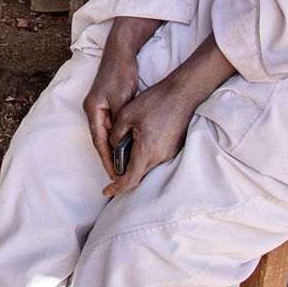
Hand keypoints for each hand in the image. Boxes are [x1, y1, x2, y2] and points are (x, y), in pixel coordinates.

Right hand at [83, 40, 140, 181]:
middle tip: (121, 177)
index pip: (99, 141)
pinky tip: (126, 146)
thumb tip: (119, 142)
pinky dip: (118, 138)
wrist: (120, 53)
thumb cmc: (120, 74)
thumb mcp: (121, 100)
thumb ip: (118, 121)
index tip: (115, 176)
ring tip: (125, 166)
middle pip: (101, 140)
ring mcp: (99, 106)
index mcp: (92, 110)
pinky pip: (111, 126)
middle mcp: (92, 110)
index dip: (107, 160)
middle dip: (110, 158)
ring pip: (106, 134)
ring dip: (114, 149)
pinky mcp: (107, 103)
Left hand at [101, 72, 196, 196]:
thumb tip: (112, 148)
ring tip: (124, 149)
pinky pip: (155, 158)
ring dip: (134, 163)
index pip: (130, 179)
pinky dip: (144, 156)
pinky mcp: (173, 148)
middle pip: (138, 174)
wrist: (181, 95)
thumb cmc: (154, 102)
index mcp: (147, 150)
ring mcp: (169, 154)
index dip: (117, 188)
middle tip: (112, 165)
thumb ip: (115, 135)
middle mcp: (160, 157)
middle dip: (124, 174)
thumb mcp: (126, 115)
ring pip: (147, 166)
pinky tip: (138, 142)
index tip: (106, 191)